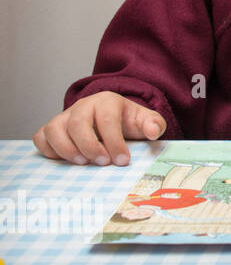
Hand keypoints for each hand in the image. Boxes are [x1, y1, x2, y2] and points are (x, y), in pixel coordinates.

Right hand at [32, 92, 166, 165]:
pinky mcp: (52, 129)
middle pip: (78, 123)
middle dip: (89, 145)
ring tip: (83, 163)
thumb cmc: (127, 121)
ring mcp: (64, 117)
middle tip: (102, 162)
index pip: (106, 118)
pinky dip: (49, 150)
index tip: (122, 160)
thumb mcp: (145, 120)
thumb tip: (152, 132)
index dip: (114, 141)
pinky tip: (65, 161)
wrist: (111, 118)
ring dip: (66, 149)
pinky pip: (41, 137)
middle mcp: (82, 106)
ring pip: (54, 129)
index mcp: (107, 101)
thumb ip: (154, 124)